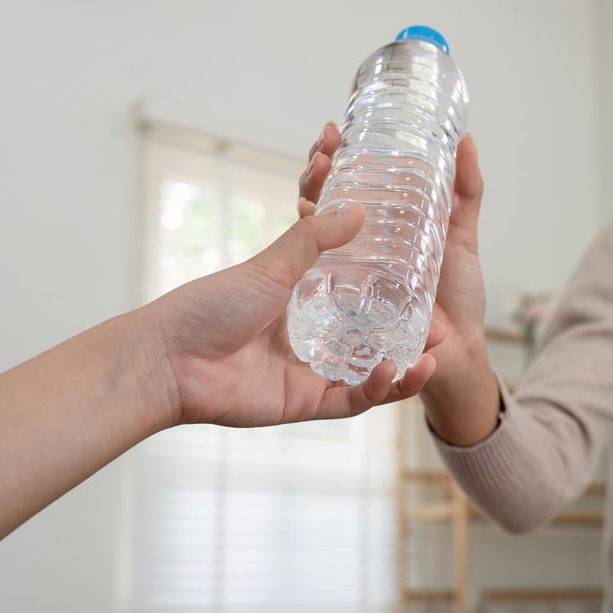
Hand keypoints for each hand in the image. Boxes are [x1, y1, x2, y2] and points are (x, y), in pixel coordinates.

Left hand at [142, 196, 436, 427]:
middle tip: (442, 326)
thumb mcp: (271, 265)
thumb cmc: (209, 305)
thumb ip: (314, 240)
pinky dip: (377, 389)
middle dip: (410, 337)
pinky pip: (351, 400)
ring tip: (431, 356)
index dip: (393, 291)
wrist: (170, 356)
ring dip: (403, 369)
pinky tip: (394, 371)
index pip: (359, 297)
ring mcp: (309, 373)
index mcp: (303, 303)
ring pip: (370, 375)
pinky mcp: (304, 403)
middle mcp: (311, 339)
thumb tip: (359, 209)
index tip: (423, 279)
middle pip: (373, 340)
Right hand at [300, 125, 495, 436]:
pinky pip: (315, 277)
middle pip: (318, 204)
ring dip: (308, 198)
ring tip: (318, 172)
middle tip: (325, 147)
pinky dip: (308, 243)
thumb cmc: (458, 301)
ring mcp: (339, 282)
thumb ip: (466, 194)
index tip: (333, 130)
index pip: (340, 189)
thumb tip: (465, 141)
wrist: (460, 355)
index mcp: (373, 236)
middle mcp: (349, 256)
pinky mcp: (337, 307)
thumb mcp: (461, 240)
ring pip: (309, 233)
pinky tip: (310, 212)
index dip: (330, 159)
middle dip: (314, 171)